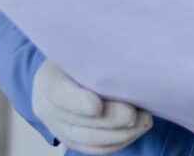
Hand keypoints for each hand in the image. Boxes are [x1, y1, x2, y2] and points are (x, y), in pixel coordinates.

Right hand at [32, 61, 151, 154]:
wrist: (56, 76)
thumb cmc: (75, 56)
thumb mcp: (79, 47)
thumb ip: (96, 53)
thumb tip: (125, 51)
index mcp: (48, 81)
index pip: (59, 95)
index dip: (78, 103)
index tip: (98, 105)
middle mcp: (49, 109)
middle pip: (79, 124)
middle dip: (111, 121)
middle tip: (136, 114)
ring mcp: (60, 129)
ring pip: (91, 141)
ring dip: (121, 134)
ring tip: (144, 121)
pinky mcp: (73, 141)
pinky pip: (97, 149)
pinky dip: (119, 142)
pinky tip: (137, 129)